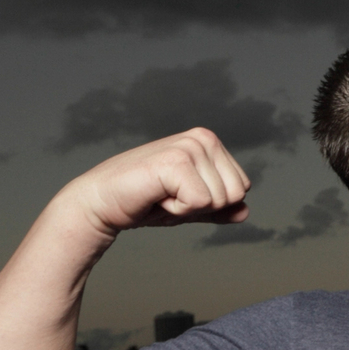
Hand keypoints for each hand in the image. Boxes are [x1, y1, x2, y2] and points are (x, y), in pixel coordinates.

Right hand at [57, 128, 251, 240]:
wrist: (103, 204)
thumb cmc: (145, 202)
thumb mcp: (190, 207)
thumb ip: (218, 209)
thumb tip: (246, 211)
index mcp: (210, 143)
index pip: (242, 188)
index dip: (212, 203)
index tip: (181, 194)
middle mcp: (203, 138)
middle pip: (236, 194)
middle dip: (204, 207)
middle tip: (170, 195)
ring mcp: (189, 146)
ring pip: (220, 200)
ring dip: (188, 208)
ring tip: (161, 194)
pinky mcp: (175, 161)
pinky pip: (200, 203)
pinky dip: (177, 210)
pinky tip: (155, 195)